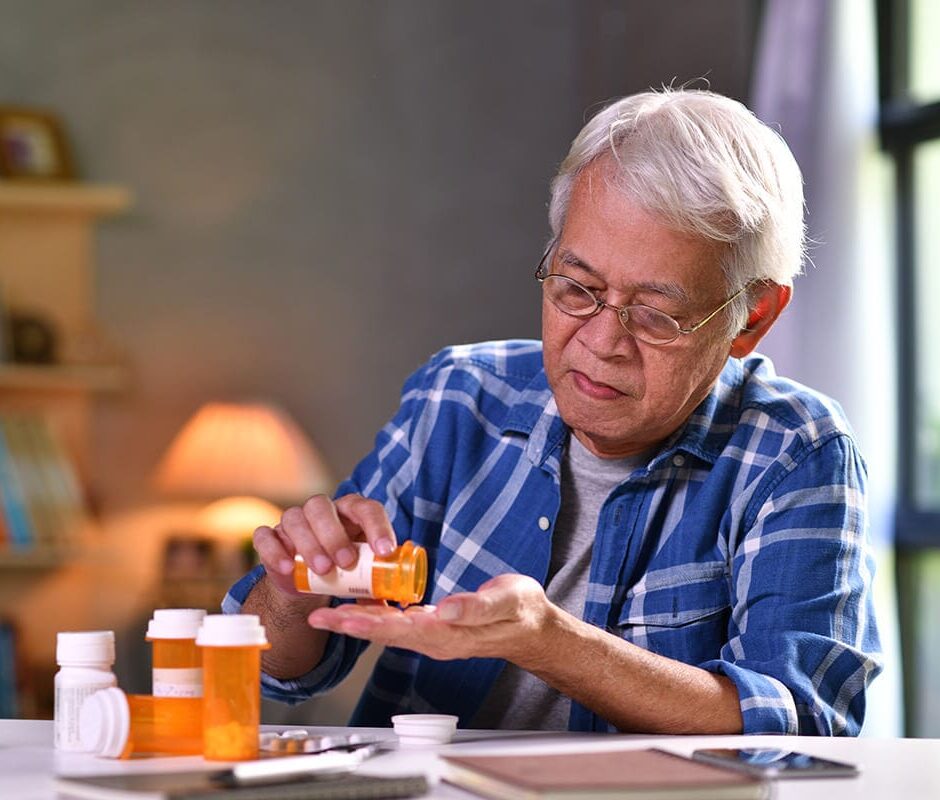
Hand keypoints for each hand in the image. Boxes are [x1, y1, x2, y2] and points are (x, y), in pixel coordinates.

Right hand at [252, 494, 397, 596]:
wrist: (308, 581)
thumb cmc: (343, 569)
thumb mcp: (362, 575)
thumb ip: (375, 586)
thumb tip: (393, 604)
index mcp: (350, 512)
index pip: (366, 508)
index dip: (377, 526)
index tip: (385, 551)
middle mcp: (321, 511)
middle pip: (322, 506)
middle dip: (334, 534)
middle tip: (346, 563)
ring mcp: (293, 521)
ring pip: (294, 517)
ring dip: (309, 543)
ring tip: (323, 570)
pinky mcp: (271, 537)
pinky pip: (266, 536)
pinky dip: (275, 550)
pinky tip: (288, 568)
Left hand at [306, 573, 557, 664]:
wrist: (532, 627)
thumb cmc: (522, 611)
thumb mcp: (506, 602)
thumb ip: (477, 607)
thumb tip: (445, 609)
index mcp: (448, 635)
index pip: (398, 631)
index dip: (366, 624)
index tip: (338, 618)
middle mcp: (434, 640)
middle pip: (383, 634)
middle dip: (348, 625)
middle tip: (315, 617)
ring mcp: (433, 637)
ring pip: (387, 630)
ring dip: (355, 622)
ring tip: (326, 614)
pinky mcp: (434, 628)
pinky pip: (398, 624)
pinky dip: (375, 616)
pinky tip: (359, 607)